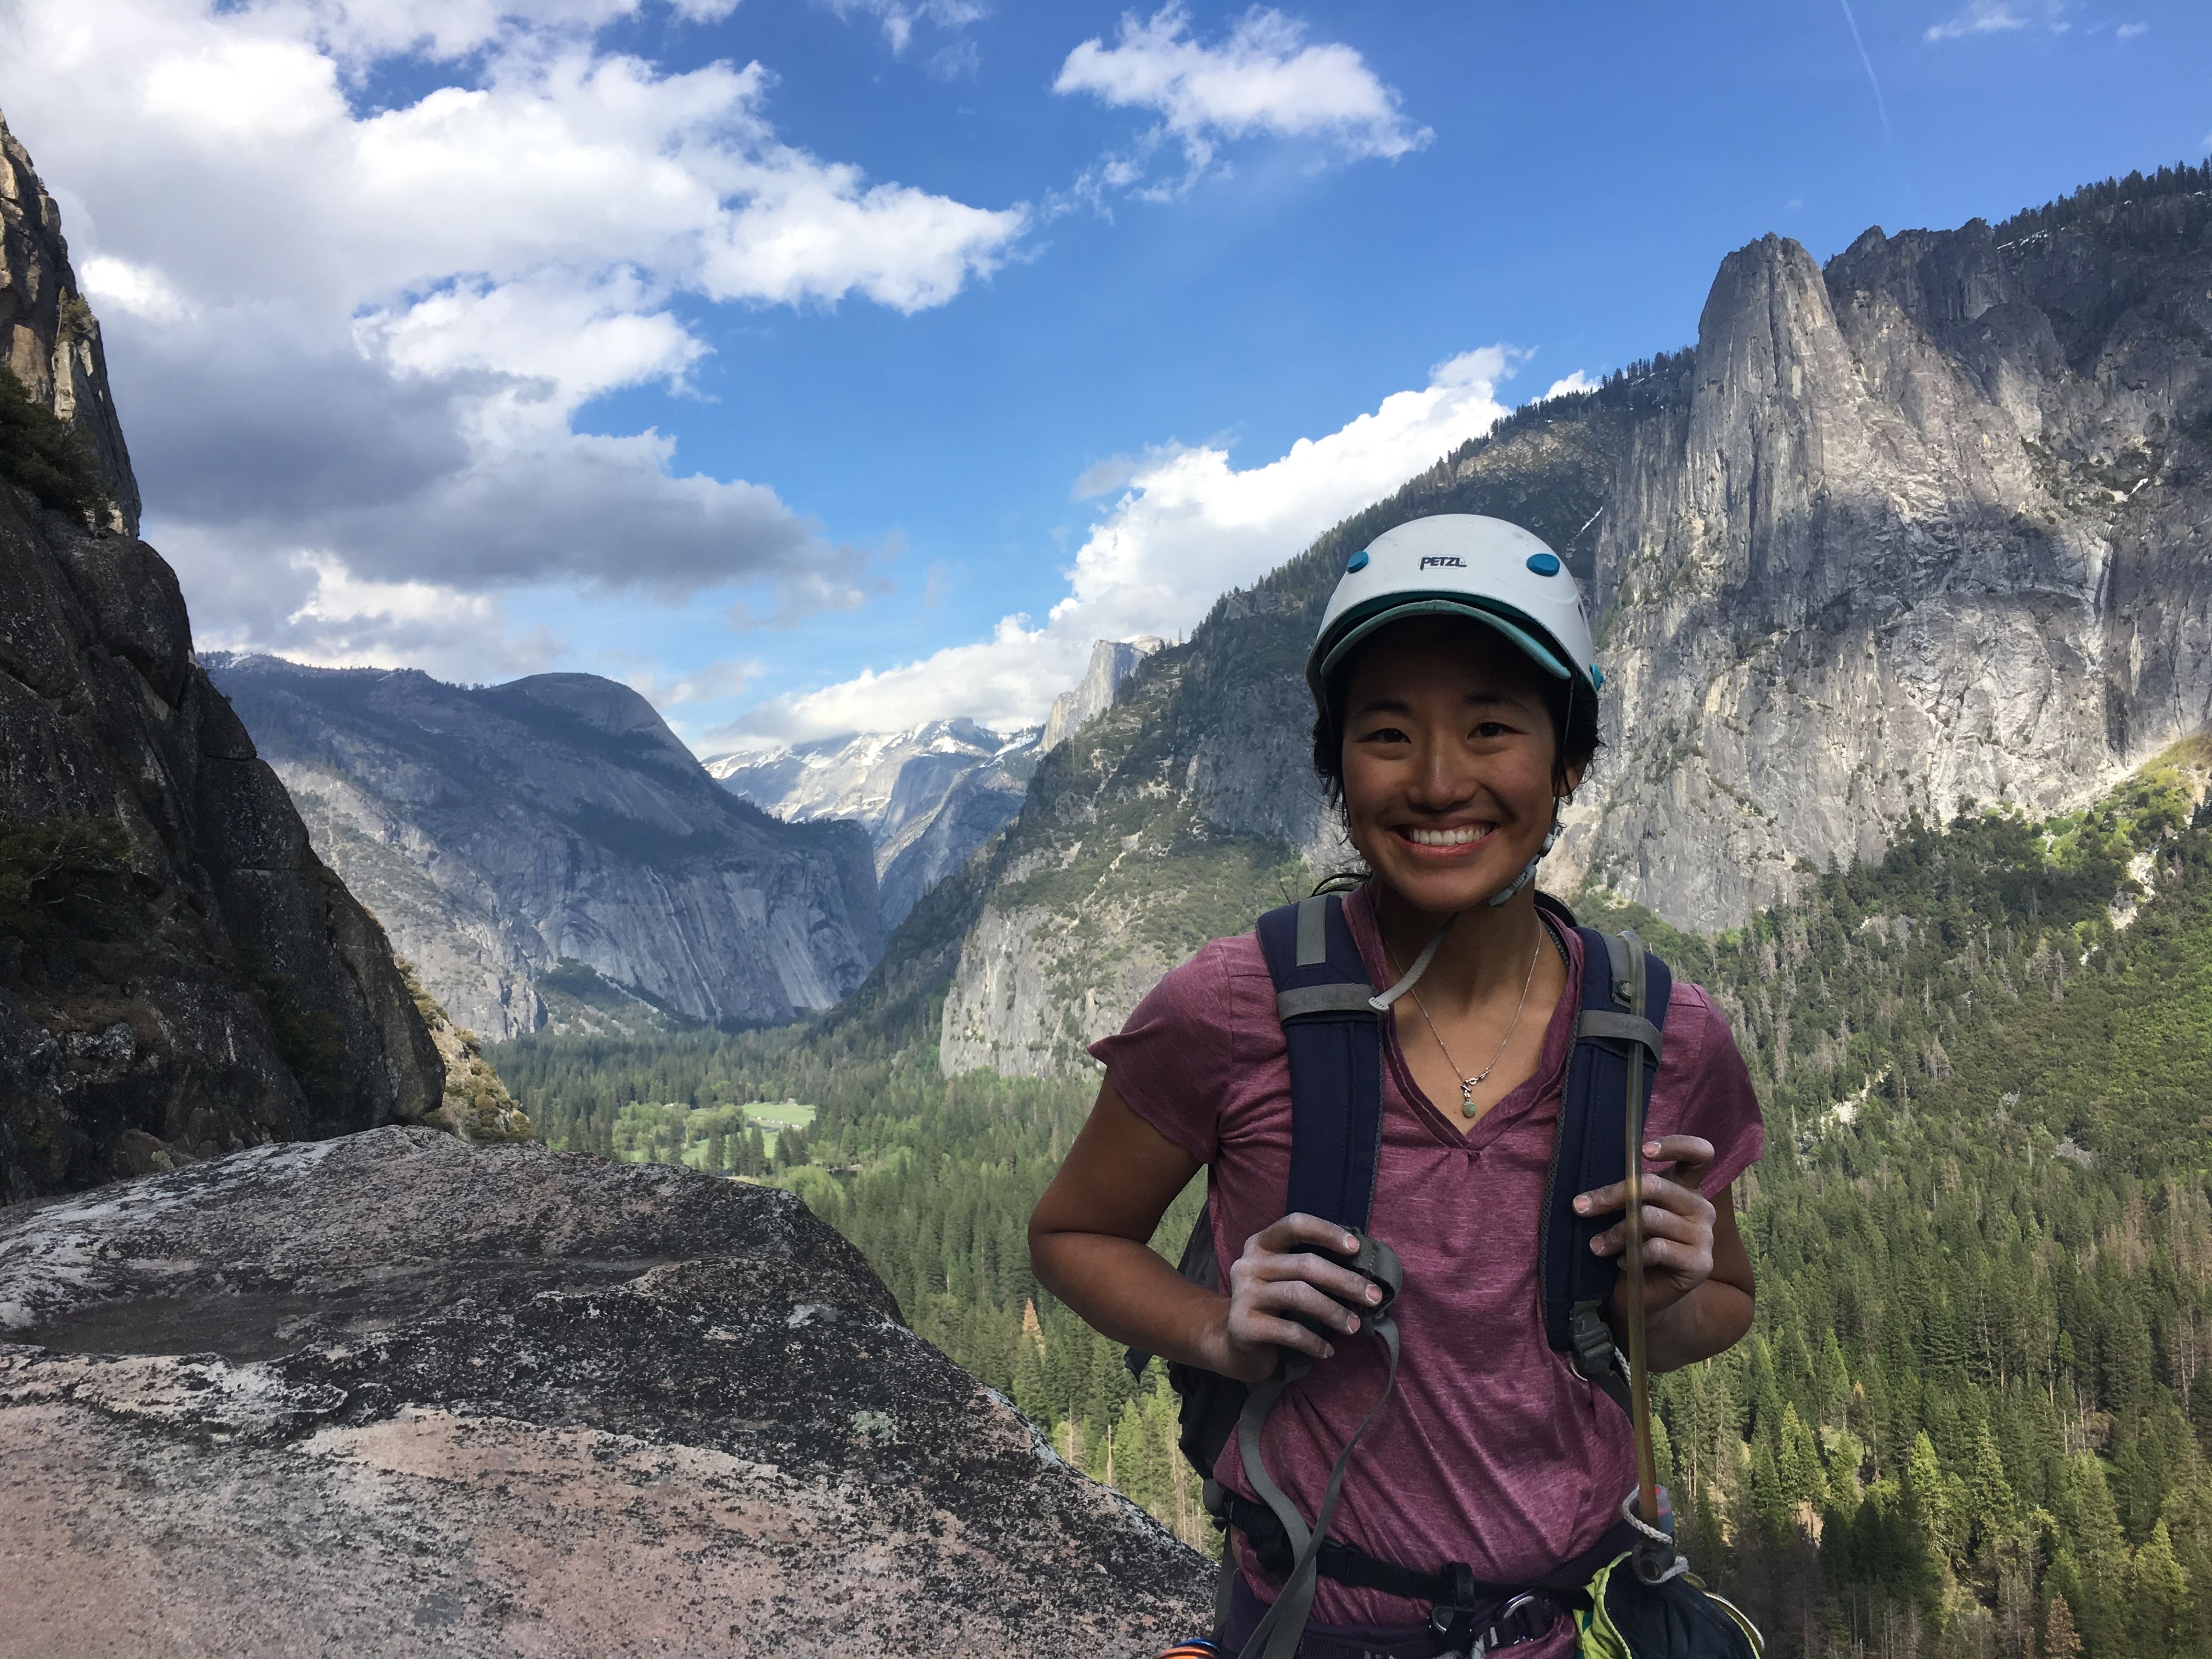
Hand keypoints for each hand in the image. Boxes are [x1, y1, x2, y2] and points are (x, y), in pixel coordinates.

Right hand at [1208, 1212, 1385, 1383]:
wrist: (1235, 1343)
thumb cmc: (1273, 1306)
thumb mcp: (1286, 1279)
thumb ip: (1312, 1269)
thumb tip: (1364, 1275)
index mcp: (1261, 1244)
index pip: (1295, 1225)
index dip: (1327, 1232)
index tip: (1356, 1248)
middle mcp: (1248, 1264)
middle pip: (1305, 1264)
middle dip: (1345, 1281)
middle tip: (1374, 1298)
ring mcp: (1243, 1294)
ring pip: (1299, 1296)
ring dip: (1334, 1312)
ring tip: (1355, 1326)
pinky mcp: (1243, 1325)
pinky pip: (1289, 1331)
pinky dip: (1314, 1341)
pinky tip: (1328, 1351)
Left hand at [1575, 1135, 1716, 1321]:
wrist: (1644, 1296)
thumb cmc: (1632, 1247)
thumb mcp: (1628, 1213)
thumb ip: (1625, 1193)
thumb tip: (1589, 1190)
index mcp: (1687, 1188)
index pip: (1700, 1154)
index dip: (1676, 1145)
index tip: (1643, 1150)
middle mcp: (1702, 1207)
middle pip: (1653, 1186)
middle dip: (1611, 1195)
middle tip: (1579, 1207)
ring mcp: (1705, 1236)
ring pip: (1650, 1218)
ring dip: (1615, 1232)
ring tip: (1596, 1246)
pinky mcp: (1701, 1263)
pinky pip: (1658, 1248)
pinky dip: (1633, 1255)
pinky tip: (1622, 1262)